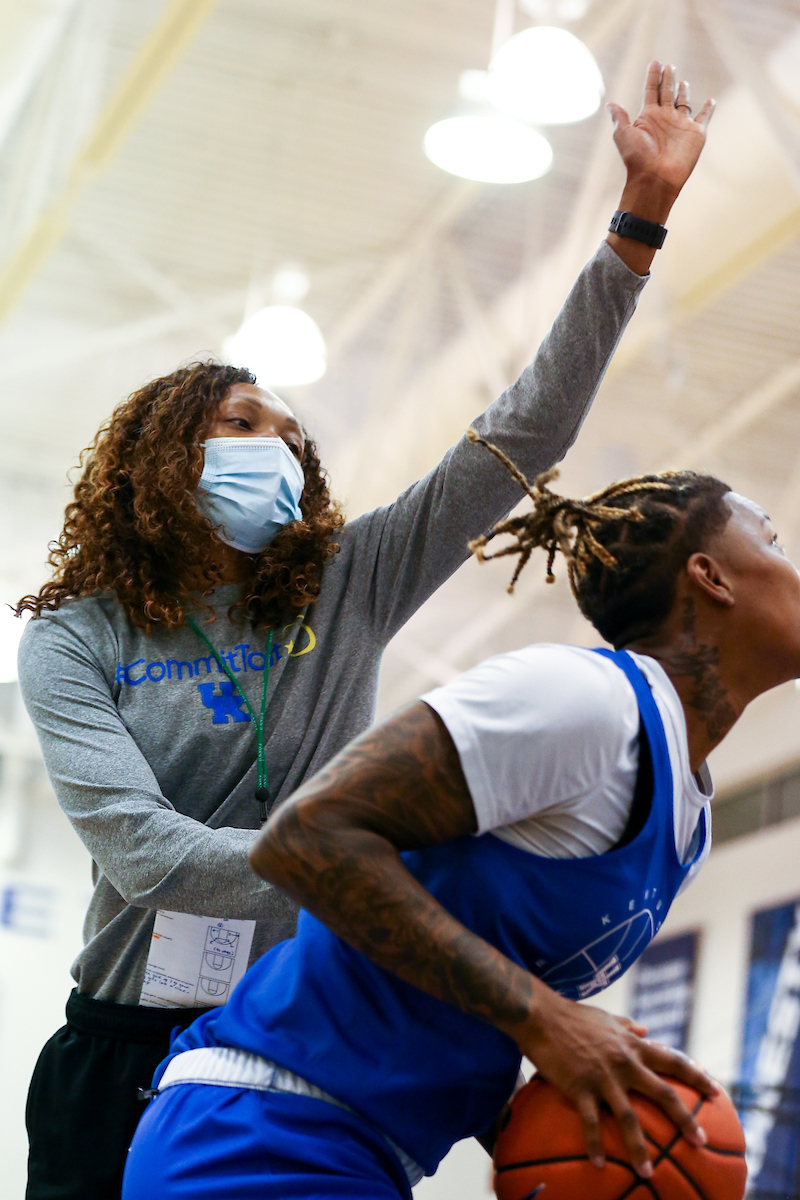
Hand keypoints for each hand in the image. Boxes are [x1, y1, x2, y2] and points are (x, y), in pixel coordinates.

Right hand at [520, 991, 718, 1178]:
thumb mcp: (607, 1018)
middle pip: (663, 1094)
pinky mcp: (580, 1087)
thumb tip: (646, 1030)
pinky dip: (595, 1144)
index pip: (674, 1061)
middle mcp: (625, 1062)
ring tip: (649, 1173)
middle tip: (701, 1142)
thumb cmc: (573, 1015)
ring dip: (640, 1148)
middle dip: (685, 1119)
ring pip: (629, 1117)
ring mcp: (603, 1077)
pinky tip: (598, 1165)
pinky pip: (590, 1122)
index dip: (698, 1076)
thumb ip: (628, 1026)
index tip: (717, 1093)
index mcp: (633, 1046)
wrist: (542, 1015)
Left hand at [609, 61, 714, 202]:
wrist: (655, 178)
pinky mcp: (696, 133)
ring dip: (683, 92)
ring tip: (682, 82)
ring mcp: (681, 125)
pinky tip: (711, 101)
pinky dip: (708, 109)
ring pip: (683, 102)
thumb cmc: (637, 158)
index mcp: (648, 116)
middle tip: (669, 66)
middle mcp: (665, 118)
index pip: (651, 90)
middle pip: (667, 92)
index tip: (655, 62)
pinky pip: (704, 117)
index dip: (653, 76)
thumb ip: (619, 118)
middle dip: (667, 79)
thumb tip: (610, 104)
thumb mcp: (623, 135)